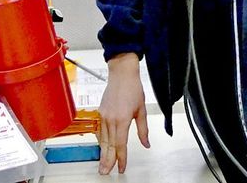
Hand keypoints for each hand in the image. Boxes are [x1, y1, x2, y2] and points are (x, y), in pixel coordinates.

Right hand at [97, 53, 149, 174]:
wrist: (121, 74)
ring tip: (102, 165)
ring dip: (102, 154)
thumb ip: (143, 129)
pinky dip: (101, 142)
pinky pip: (101, 132)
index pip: (120, 144)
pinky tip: (102, 149)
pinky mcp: (100, 113)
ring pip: (103, 140)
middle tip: (105, 172)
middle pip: (109, 145)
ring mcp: (104, 116)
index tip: (122, 167)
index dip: (121, 158)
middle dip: (107, 160)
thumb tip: (146, 143)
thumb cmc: (133, 88)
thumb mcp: (142, 110)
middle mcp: (110, 119)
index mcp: (122, 119)